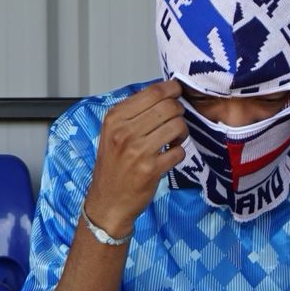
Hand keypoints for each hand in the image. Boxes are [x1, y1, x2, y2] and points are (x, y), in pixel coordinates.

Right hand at [83, 80, 186, 230]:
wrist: (108, 201)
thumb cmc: (113, 166)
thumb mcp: (113, 132)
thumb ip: (133, 111)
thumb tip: (163, 91)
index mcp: (115, 118)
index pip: (153, 92)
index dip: (172, 89)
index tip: (176, 92)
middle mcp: (124, 132)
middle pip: (169, 106)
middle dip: (179, 112)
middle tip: (175, 121)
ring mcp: (137, 151)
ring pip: (177, 126)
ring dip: (181, 132)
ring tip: (173, 139)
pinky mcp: (151, 169)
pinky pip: (179, 151)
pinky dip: (179, 152)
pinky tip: (169, 156)